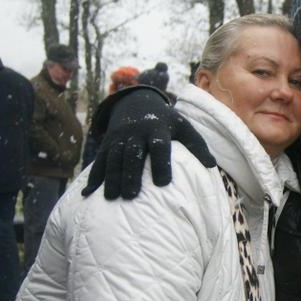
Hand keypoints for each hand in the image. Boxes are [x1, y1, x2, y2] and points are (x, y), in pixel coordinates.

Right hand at [82, 86, 215, 199]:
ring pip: (114, 158)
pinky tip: (88, 194)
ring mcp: (119, 138)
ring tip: (112, 198)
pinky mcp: (107, 143)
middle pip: (132, 154)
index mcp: (157, 128)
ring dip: (112, 178)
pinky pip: (99, 161)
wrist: (137, 102)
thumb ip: (197, 145)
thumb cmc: (166, 121)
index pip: (159, 146)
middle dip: (131, 174)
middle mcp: (136, 132)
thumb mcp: (183, 127)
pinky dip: (93, 177)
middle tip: (132, 196)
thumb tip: (211, 165)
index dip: (160, 163)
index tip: (162, 183)